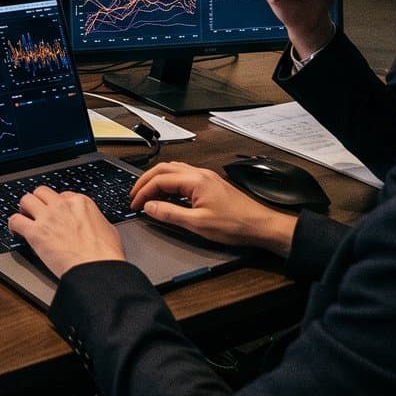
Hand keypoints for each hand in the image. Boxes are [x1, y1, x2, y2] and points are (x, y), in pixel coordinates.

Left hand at [6, 186, 126, 275]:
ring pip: (26, 199)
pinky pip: (15, 220)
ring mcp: (48, 217)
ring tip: (25, 218)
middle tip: (36, 212)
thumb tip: (91, 225)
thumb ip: (94, 221)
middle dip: (38, 201)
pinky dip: (13, 225)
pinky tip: (16, 231)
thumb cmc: (106, 255)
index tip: (55, 212)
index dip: (57, 205)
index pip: (62, 195)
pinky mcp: (36, 233)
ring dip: (24, 209)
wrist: (97, 270)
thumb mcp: (108, 229)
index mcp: (81, 203)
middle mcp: (62, 205)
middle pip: (41, 192)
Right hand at [131, 162, 297, 255]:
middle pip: (163, 169)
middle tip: (134, 196)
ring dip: (157, 179)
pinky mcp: (211, 184)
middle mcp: (199, 173)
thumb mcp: (197, 224)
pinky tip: (168, 195)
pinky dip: (169, 182)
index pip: (159, 179)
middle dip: (145, 181)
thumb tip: (149, 207)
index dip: (143, 191)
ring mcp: (206, 177)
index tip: (134, 204)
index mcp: (195, 180)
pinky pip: (183, 175)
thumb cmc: (235, 225)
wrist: (261, 226)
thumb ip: (170, 214)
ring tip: (147, 194)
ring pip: (173, 169)